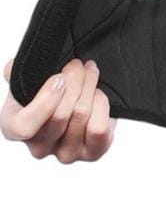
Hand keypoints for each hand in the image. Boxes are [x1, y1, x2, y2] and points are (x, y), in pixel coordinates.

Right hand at [1, 57, 115, 162]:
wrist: (81, 96)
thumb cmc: (53, 88)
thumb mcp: (31, 77)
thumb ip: (19, 72)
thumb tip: (12, 68)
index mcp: (14, 129)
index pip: (25, 126)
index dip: (44, 101)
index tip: (58, 78)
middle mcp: (38, 148)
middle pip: (60, 114)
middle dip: (74, 80)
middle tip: (79, 64)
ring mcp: (65, 154)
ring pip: (81, 115)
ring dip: (89, 86)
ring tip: (90, 72)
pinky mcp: (92, 153)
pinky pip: (99, 128)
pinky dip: (102, 104)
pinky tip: (98, 94)